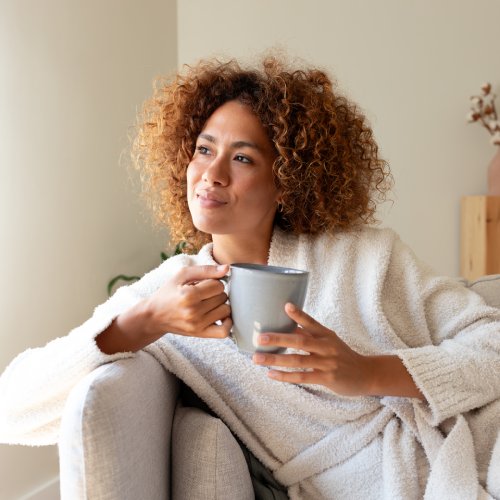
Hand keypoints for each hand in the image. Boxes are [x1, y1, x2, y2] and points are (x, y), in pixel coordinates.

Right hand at [144, 264, 231, 338]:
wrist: (154, 315)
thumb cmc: (168, 292)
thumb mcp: (182, 275)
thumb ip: (205, 270)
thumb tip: (227, 269)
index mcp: (188, 294)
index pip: (218, 285)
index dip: (213, 282)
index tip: (204, 284)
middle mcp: (193, 311)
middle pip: (223, 297)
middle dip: (216, 293)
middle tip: (204, 294)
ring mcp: (197, 325)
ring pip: (226, 311)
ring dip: (221, 305)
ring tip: (209, 303)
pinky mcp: (199, 334)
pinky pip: (224, 331)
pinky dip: (227, 323)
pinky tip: (221, 316)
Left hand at [252, 303, 372, 395]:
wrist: (366, 374)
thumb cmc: (342, 355)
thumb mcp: (330, 340)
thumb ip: (310, 334)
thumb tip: (287, 325)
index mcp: (326, 334)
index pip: (311, 322)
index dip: (299, 314)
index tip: (285, 306)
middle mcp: (326, 346)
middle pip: (299, 341)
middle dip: (278, 338)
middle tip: (259, 338)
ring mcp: (327, 362)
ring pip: (297, 360)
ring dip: (275, 359)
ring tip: (257, 359)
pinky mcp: (327, 378)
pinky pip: (302, 377)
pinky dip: (285, 376)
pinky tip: (271, 374)